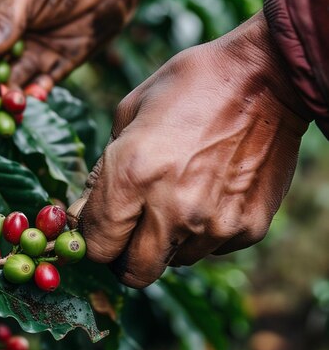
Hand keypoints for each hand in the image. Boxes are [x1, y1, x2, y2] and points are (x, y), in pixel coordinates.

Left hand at [75, 12, 310, 288]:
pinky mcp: (247, 228)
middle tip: (127, 232)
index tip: (97, 229)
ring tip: (176, 197)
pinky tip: (209, 192)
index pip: (97, 245)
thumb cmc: (188, 87)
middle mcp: (172, 208)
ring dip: (165, 242)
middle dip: (123, 257)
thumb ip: (101, 173)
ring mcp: (214, 223)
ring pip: (173, 262)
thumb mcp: (128, 114)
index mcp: (132, 174)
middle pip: (133, 273)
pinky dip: (201, 232)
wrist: (266, 77)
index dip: (92, 240)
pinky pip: (209, 248)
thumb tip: (83, 214)